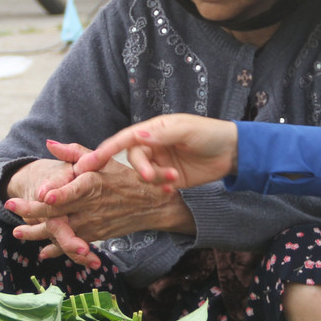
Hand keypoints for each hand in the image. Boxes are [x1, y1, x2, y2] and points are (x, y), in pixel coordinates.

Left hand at [7, 140, 193, 268]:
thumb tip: (49, 144)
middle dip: (33, 209)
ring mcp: (93, 223)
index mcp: (94, 184)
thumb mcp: (104, 160)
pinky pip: (72, 244)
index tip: (41, 193)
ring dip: (37, 232)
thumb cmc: (126, 178)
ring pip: (61, 230)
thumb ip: (75, 152)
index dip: (58, 193)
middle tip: (11, 205)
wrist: (152, 204)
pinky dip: (56, 248)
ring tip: (17, 231)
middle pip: (59, 210)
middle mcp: (92, 205)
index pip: (73, 190)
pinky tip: (42, 250)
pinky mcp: (95, 235)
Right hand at [74, 114, 239, 191]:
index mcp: (154, 130)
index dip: (105, 149)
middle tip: (152, 176)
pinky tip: (172, 190)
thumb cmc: (210, 134)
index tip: (88, 163)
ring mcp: (161, 162)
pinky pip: (156, 185)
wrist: (232, 152)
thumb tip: (138, 137)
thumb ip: (163, 134)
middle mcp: (154, 145)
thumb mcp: (187, 130)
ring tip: (172, 180)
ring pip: (143, 173)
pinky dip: (160, 188)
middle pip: (132, 158)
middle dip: (139, 168)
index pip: (124, 139)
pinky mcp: (170, 177)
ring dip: (153, 179)